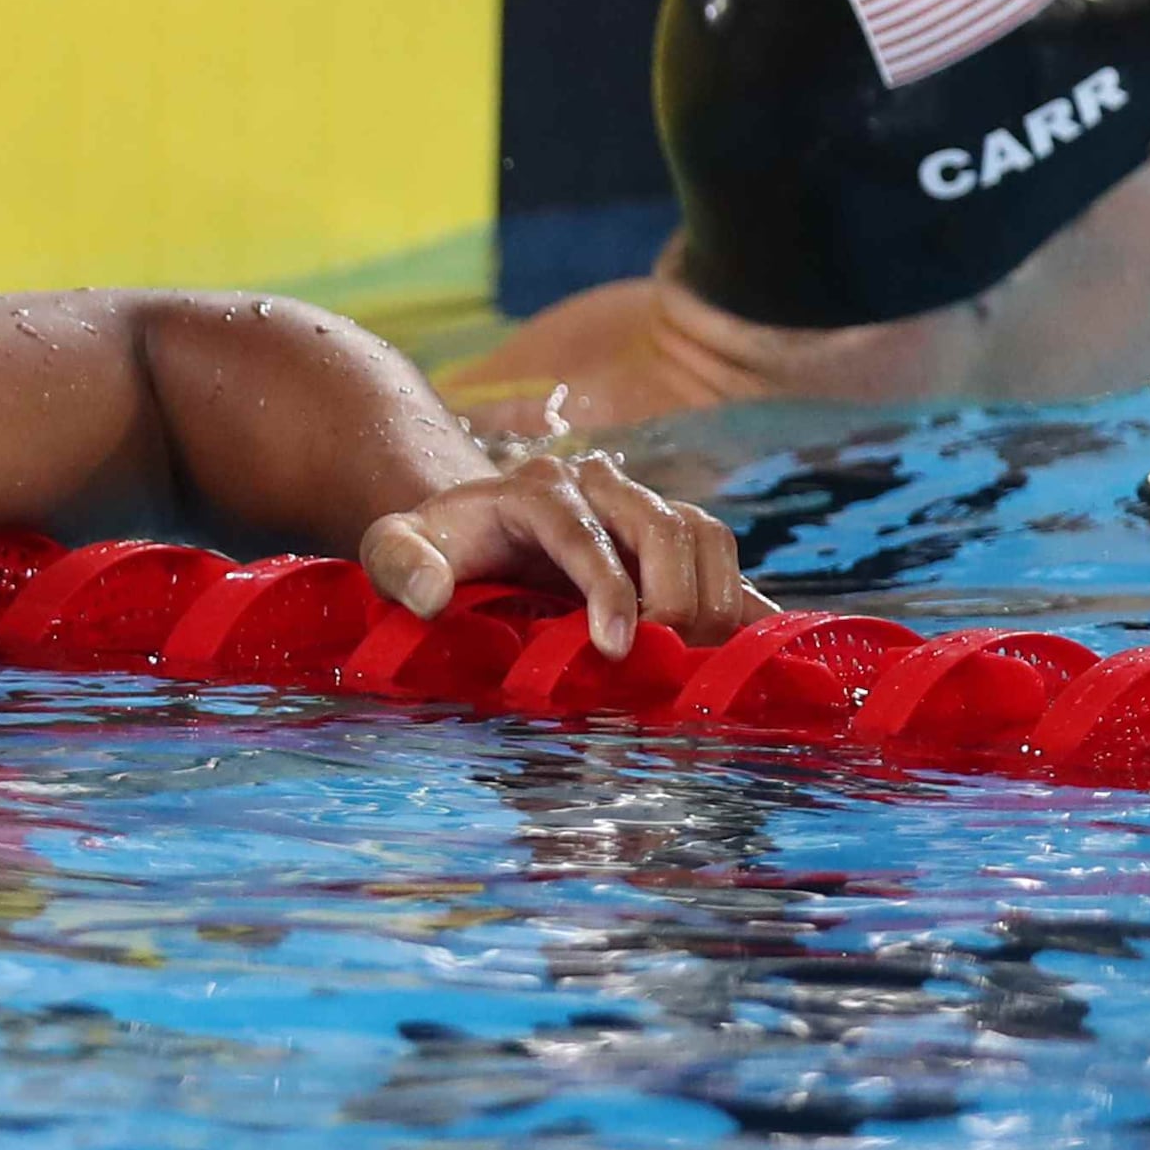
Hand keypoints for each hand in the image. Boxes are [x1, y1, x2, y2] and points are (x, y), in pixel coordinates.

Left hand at [359, 450, 773, 656]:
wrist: (471, 529)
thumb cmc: (433, 545)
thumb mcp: (393, 546)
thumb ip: (398, 563)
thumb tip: (429, 597)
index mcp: (534, 488)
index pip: (583, 530)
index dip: (607, 588)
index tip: (616, 647)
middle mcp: (598, 486)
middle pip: (661, 526)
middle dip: (669, 598)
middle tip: (660, 662)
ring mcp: (639, 507)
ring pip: (703, 536)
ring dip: (710, 599)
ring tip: (691, 662)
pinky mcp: (667, 538)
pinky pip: (722, 558)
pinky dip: (744, 601)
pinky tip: (756, 650)